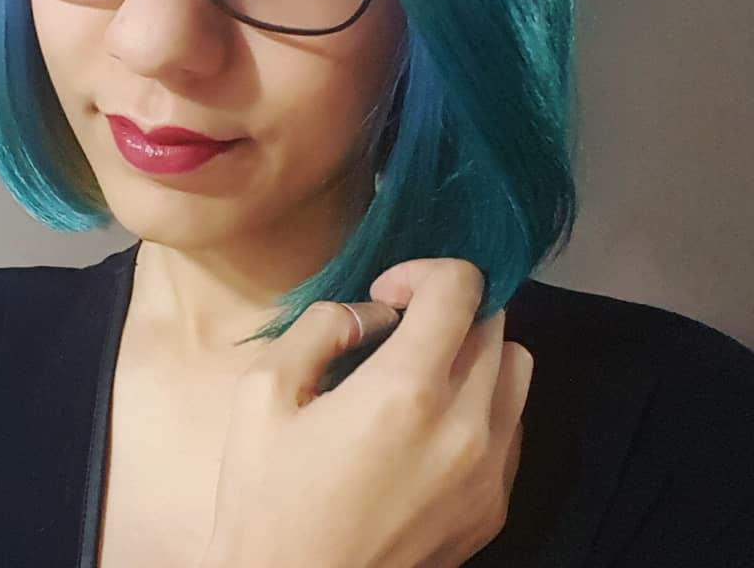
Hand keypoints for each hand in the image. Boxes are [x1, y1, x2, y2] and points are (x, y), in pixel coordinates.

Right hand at [199, 259, 532, 567]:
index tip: (384, 296)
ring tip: (422, 372)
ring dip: (475, 351)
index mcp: (405, 392)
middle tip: (397, 327)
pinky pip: (513, 425)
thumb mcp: (262, 393)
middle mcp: (465, 427)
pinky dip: (484, 402)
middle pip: (496, 323)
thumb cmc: (268, 498)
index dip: (422, 271)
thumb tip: (368, 315)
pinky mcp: (495, 509)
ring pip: (517, 371)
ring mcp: (489, 473)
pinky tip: (431, 426)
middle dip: (447, 308)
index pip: (462, 287)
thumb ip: (320, 328)